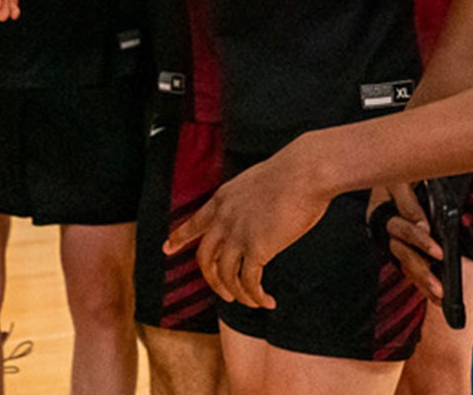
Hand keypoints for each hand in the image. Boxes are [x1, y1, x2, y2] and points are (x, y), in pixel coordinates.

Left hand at [163, 140, 334, 307]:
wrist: (305, 171)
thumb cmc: (292, 173)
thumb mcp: (257, 183)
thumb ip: (248, 204)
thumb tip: (255, 220)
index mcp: (222, 199)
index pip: (194, 222)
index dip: (179, 237)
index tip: (167, 248)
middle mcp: (224, 218)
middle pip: (205, 258)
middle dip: (212, 280)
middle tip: (225, 293)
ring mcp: (238, 234)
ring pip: (226, 276)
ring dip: (239, 294)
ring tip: (253, 301)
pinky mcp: (257, 248)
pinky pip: (249, 282)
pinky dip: (256, 296)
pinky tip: (267, 301)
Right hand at [371, 182, 444, 302]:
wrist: (395, 172)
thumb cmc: (402, 174)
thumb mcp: (402, 177)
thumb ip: (408, 199)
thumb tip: (422, 225)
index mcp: (381, 205)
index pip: (400, 222)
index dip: (417, 236)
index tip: (434, 243)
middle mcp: (382, 225)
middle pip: (401, 247)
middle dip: (420, 264)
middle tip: (439, 277)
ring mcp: (390, 239)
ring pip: (404, 261)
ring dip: (422, 278)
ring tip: (439, 294)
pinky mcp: (398, 249)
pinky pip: (408, 267)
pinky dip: (422, 282)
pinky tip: (435, 295)